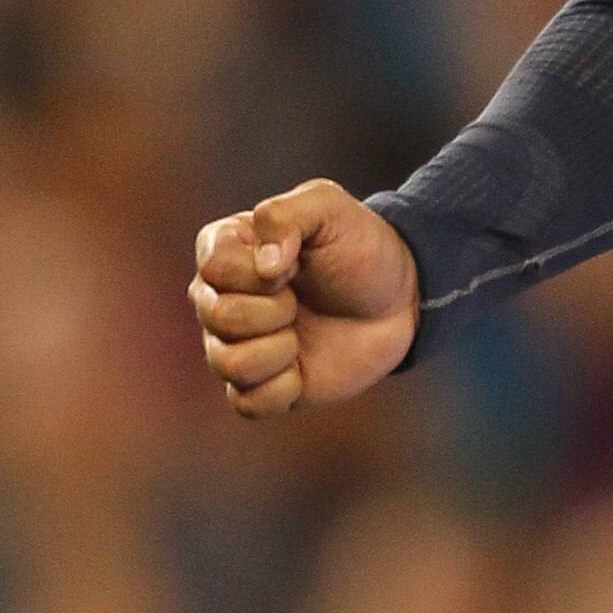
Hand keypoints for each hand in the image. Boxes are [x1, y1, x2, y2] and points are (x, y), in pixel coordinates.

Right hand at [191, 182, 418, 418]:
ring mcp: (236, 345)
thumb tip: (265, 266)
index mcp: (225, 250)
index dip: (260, 274)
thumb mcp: (328, 208)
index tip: (296, 264)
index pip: (214, 268)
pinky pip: (245, 403)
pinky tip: (301, 371)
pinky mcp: (259, 387)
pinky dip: (280, 391)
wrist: (398, 298)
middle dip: (274, 311)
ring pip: (226, 363)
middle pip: (218, 316)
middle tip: (301, 302)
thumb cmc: (359, 247)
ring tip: (300, 336)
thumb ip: (285, 215)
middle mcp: (219, 299)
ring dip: (277, 352)